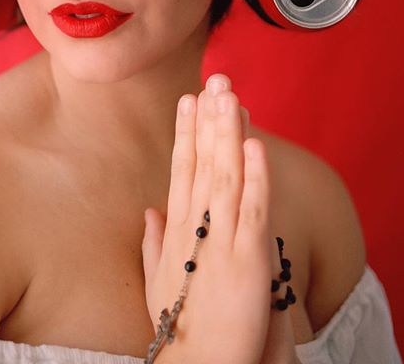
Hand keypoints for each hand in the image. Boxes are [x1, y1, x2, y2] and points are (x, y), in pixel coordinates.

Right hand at [141, 74, 273, 363]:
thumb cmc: (180, 324)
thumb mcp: (158, 278)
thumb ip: (153, 240)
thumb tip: (149, 209)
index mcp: (176, 226)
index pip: (182, 167)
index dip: (187, 130)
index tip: (189, 98)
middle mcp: (196, 225)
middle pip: (204, 160)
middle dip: (211, 118)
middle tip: (217, 79)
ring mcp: (222, 238)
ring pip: (226, 174)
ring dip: (229, 133)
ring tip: (232, 96)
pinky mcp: (249, 257)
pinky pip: (253, 208)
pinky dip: (255, 175)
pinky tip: (255, 145)